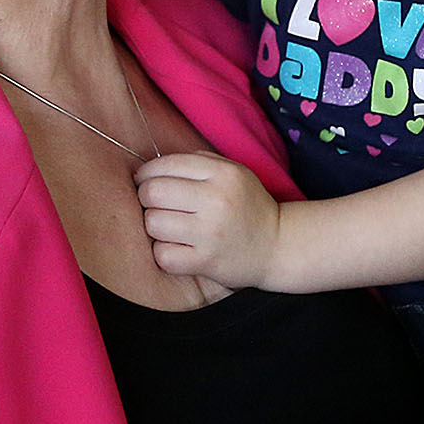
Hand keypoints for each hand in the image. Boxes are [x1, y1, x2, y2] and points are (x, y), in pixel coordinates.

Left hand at [135, 153, 282, 287]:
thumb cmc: (247, 207)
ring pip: (153, 224)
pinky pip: (162, 255)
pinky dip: (164, 253)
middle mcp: (217, 200)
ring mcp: (211, 233)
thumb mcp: (234, 172)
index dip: (146, 174)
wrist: (277, 246)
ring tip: (170, 228)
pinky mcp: (206, 261)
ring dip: (155, 227)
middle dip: (147, 199)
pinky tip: (178, 248)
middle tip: (157, 206)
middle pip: (153, 193)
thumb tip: (153, 166)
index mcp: (223, 173)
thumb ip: (199, 162)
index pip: (165, 165)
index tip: (146, 182)